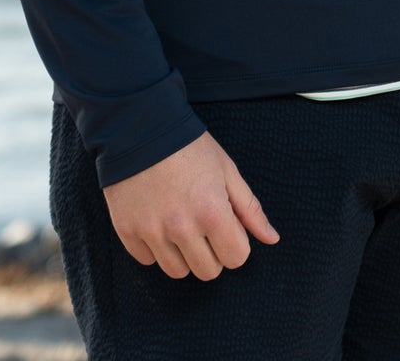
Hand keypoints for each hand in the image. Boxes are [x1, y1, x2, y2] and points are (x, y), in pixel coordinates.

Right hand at [102, 129, 280, 279]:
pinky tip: (157, 221)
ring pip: (177, 272)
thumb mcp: (227, 171)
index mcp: (212, 212)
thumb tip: (272, 239)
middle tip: (204, 226)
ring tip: (180, 224)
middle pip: (208, 272)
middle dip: (212, 253)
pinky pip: (148, 261)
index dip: (236, 242)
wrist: (141, 128)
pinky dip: (155, 248)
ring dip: (183, 255)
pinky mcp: (127, 232)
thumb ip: (250, 209)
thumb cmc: (190, 148)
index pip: (236, 258)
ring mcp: (152, 232)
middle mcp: (181, 228)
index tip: (226, 225)